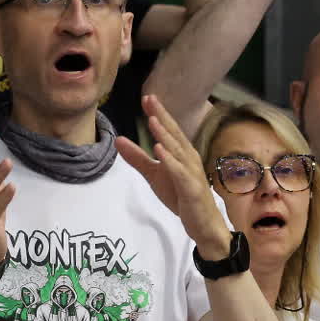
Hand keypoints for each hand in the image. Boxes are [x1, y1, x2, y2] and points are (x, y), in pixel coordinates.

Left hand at [116, 95, 230, 257]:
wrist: (202, 223)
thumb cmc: (181, 195)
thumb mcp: (154, 174)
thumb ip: (137, 158)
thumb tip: (117, 140)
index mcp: (181, 152)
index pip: (168, 129)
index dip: (158, 113)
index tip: (147, 97)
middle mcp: (188, 158)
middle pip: (173, 134)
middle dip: (162, 116)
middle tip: (150, 99)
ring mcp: (191, 172)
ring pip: (177, 150)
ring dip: (165, 135)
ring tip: (153, 121)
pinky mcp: (190, 188)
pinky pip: (179, 172)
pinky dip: (170, 161)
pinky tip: (159, 150)